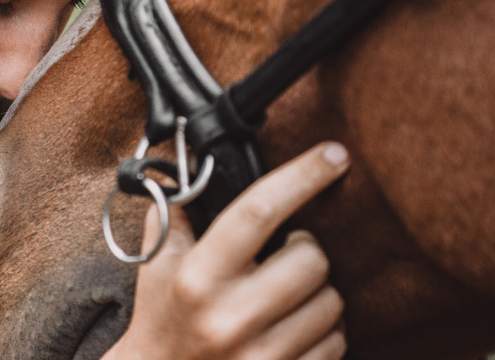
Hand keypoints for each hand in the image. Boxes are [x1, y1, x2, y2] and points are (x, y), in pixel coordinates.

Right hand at [103, 142, 350, 359]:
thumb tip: (200, 167)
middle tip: (286, 254)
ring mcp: (259, 356)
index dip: (302, 176)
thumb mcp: (158, 263)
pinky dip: (325, 333)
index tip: (334, 154)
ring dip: (319, 293)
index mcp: (197, 277)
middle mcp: (229, 317)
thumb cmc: (163, 317)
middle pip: (311, 258)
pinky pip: (336, 344)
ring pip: (332, 303)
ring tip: (289, 296)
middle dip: (306, 249)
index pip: (258, 211)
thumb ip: (176, 211)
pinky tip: (295, 329)